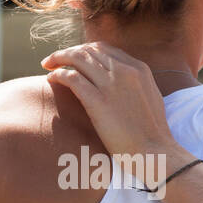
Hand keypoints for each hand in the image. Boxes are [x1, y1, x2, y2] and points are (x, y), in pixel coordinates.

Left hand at [41, 42, 187, 178]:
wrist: (155, 153)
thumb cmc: (153, 133)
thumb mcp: (150, 97)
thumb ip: (135, 84)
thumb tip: (121, 80)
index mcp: (139, 69)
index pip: (104, 49)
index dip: (84, 51)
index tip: (73, 59)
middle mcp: (125, 71)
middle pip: (88, 50)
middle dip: (68, 52)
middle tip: (54, 60)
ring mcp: (111, 85)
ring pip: (78, 59)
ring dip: (59, 59)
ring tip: (48, 66)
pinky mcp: (98, 101)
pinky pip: (72, 78)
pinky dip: (58, 75)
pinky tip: (51, 79)